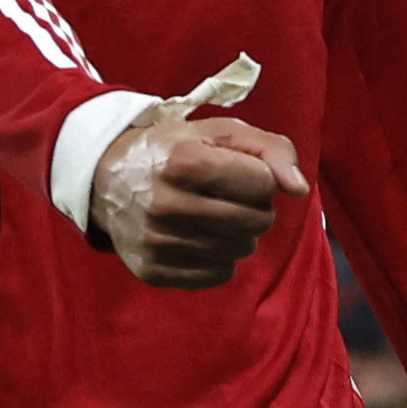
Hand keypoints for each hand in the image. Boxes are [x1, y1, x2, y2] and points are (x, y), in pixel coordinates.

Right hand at [88, 116, 306, 288]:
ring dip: (240, 234)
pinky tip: (201, 237)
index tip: (239, 172)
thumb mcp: (222, 133)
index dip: (260, 178)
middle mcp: (166, 205)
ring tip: (215, 215)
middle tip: (232, 197)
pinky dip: (220, 258)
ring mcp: (156, 241)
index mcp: (184, 163)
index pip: (263, 184)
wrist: (107, 178)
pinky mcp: (152, 270)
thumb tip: (300, 190)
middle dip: (257, 208)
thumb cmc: (175, 150)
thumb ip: (273, 150)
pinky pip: (217, 275)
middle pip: (255, 221)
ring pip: (240, 251)